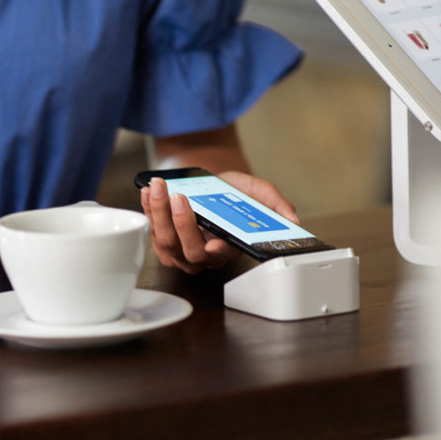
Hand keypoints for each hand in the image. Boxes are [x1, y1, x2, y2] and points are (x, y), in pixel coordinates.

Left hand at [140, 172, 298, 273]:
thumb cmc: (232, 192)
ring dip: (159, 213)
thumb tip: (293, 219)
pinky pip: (151, 229)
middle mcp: (203, 254)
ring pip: (166, 241)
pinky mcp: (160, 241)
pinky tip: (148, 191)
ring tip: (159, 187)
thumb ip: (274, 203)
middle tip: (179, 197)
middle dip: (182, 222)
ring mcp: (179, 250)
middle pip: (189, 249)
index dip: (217, 252)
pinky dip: (147, 208)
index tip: (214, 244)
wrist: (209, 183)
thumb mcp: (256, 192)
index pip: (223, 255)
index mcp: (228, 247)